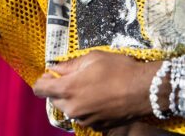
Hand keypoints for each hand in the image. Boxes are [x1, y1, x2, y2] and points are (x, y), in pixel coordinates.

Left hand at [32, 51, 157, 130]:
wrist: (144, 90)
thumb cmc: (119, 69)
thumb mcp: (94, 58)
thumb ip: (70, 65)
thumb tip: (55, 68)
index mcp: (68, 89)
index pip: (40, 89)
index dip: (44, 80)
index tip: (53, 74)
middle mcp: (72, 108)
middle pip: (54, 99)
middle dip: (60, 89)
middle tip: (77, 78)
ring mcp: (83, 120)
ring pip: (69, 108)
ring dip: (74, 99)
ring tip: (92, 87)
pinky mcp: (95, 126)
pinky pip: (83, 116)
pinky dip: (87, 108)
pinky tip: (101, 98)